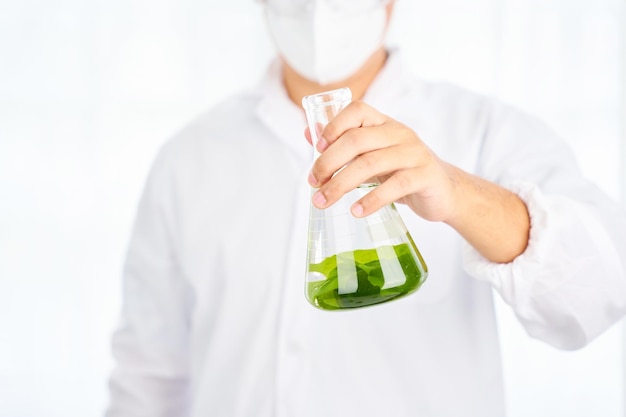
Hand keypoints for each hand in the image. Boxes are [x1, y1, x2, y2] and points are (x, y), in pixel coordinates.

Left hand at [306, 100, 459, 222]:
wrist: (444, 192)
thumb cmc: (402, 171)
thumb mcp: (373, 155)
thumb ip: (344, 144)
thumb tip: (309, 133)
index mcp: (384, 124)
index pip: (357, 110)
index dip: (334, 126)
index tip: (317, 148)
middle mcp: (399, 133)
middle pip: (357, 140)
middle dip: (328, 162)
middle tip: (313, 184)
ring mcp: (414, 153)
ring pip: (371, 163)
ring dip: (341, 184)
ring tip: (323, 202)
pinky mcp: (425, 176)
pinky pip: (395, 186)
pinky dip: (371, 200)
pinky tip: (356, 211)